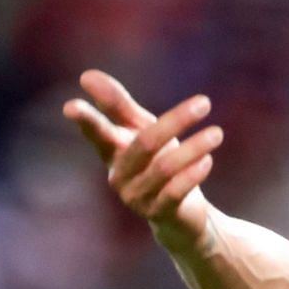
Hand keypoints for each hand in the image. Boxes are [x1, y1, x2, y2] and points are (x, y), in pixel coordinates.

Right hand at [62, 69, 223, 253]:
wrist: (180, 213)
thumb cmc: (157, 163)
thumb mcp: (141, 131)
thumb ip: (118, 105)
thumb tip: (87, 74)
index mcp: (111, 151)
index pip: (97, 132)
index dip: (86, 120)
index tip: (70, 106)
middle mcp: (119, 174)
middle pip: (145, 143)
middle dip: (176, 121)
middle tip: (204, 102)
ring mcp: (136, 197)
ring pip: (164, 168)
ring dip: (194, 148)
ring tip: (217, 133)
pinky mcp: (158, 213)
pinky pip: (175, 191)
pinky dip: (193, 174)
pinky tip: (208, 160)